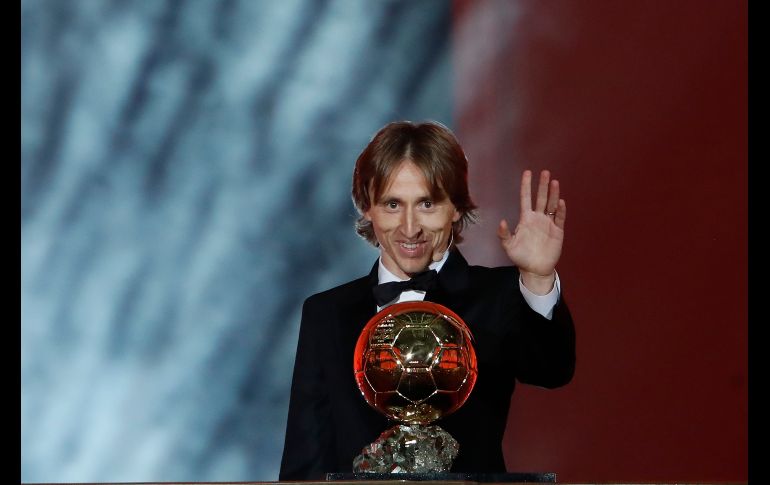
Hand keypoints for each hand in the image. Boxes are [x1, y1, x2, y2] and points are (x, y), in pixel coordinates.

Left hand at [497, 169, 565, 294]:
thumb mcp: (509, 246)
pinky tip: (561, 202)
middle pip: (541, 198)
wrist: (535, 269)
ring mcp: (548, 223)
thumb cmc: (520, 257)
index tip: (527, 172)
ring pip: (552, 205)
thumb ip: (504, 234)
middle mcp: (538, 218)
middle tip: (544, 172)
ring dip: (553, 194)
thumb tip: (501, 221)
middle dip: (542, 185)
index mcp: (526, 218)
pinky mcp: (558, 231)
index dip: (526, 185)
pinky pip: (560, 218)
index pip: (526, 198)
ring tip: (554, 182)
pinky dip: (561, 210)